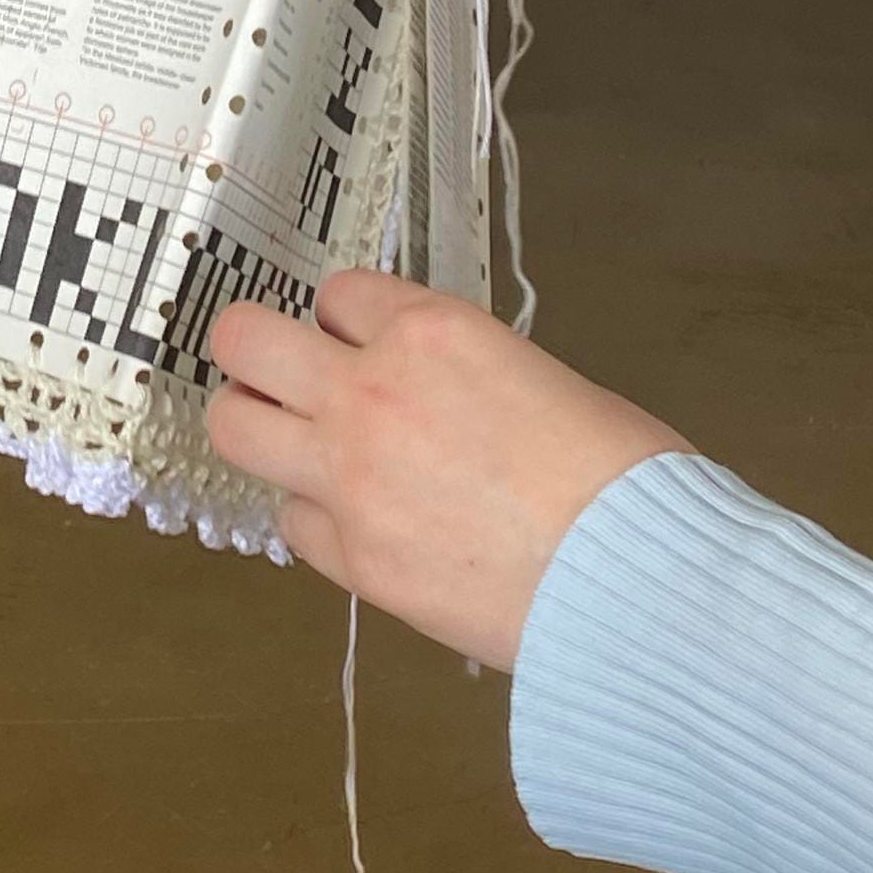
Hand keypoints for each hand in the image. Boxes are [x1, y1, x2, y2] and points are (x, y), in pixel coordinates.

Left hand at [206, 273, 686, 669]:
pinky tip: (358, 526)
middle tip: (280, 377)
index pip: (340, 294)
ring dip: (259, 428)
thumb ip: (466, 375)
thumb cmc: (625, 476)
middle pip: (244, 340)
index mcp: (431, 331)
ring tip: (294, 445)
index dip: (349, 320)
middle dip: (254, 351)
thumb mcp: (545, 380)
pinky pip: (293, 522)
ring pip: (235, 427)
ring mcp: (349, 475)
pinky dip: (316, 519)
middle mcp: (371, 389)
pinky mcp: (353, 557)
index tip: (358, 342)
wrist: (638, 579)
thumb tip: (445, 396)